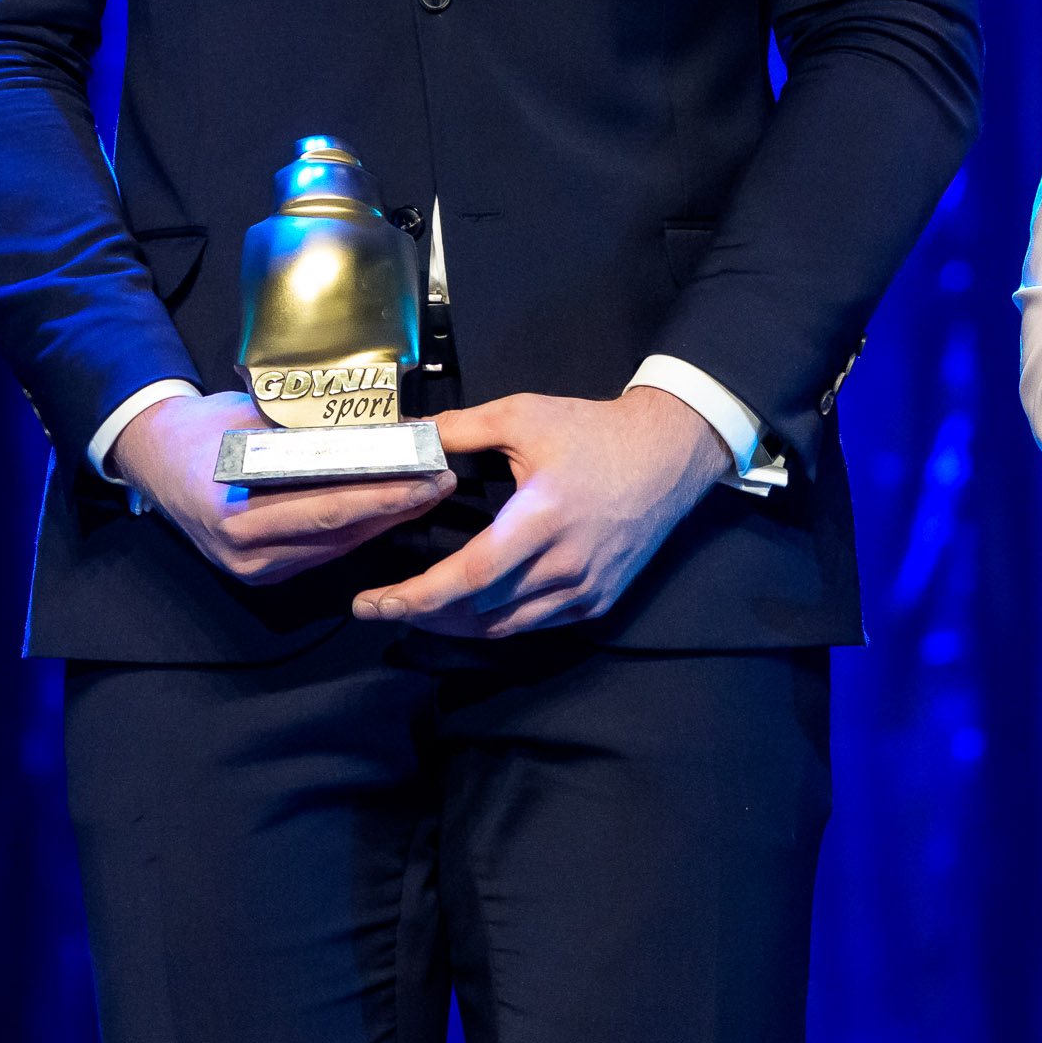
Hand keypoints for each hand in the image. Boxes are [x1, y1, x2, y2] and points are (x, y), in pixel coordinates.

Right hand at [112, 388, 457, 586]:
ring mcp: (249, 566)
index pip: (326, 504)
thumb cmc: (207, 429)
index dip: (384, 492)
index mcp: (234, 508)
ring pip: (335, 546)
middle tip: (443, 482)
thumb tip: (384, 428)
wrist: (156, 458)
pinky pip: (321, 552)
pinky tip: (390, 510)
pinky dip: (357, 531)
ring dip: (385, 520)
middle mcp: (242, 548)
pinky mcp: (259, 572)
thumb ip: (311, 434)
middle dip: (397, 507)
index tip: (427, 472)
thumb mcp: (255, 420)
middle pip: (338, 531)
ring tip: (428, 492)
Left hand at [349, 387, 729, 638]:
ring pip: (505, 627)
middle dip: (422, 612)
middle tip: (381, 605)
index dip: (418, 596)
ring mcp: (586, 587)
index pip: (470, 575)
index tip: (373, 603)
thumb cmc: (594, 432)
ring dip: (454, 625)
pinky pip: (537, 624)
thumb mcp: (524, 415)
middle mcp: (566, 563)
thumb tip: (405, 433)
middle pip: (479, 610)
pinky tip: (472, 609)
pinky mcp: (599, 599)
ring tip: (418, 611)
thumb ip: (459, 428)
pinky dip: (497, 623)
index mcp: (543, 517)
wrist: (668, 454)